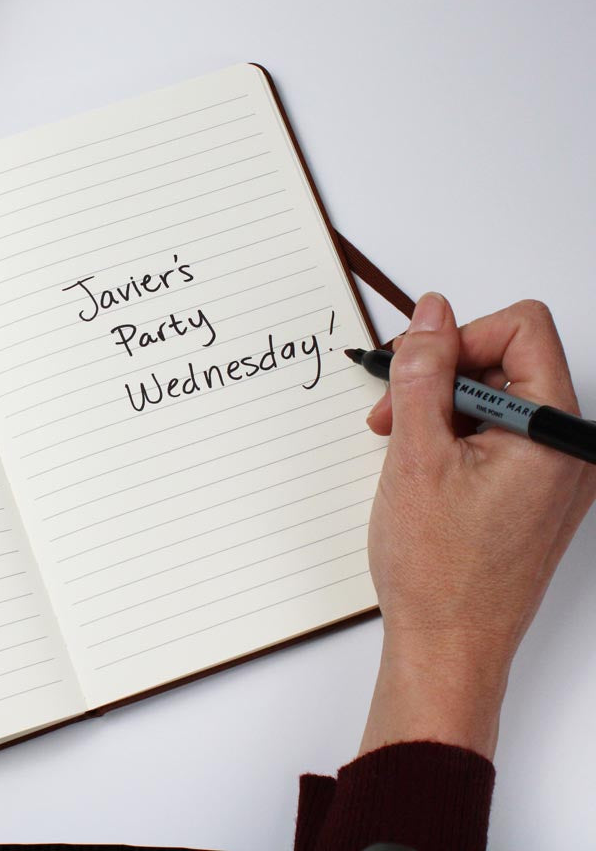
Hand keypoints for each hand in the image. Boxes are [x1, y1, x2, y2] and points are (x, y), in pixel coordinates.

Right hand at [359, 294, 595, 758]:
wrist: (447, 649)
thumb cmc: (438, 570)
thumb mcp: (416, 454)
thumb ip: (424, 372)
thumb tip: (433, 312)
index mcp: (556, 435)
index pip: (521, 331)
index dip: (461, 337)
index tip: (417, 370)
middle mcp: (568, 450)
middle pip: (507, 361)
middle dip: (441, 376)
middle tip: (393, 415)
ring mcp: (553, 474)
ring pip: (495, 397)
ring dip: (440, 408)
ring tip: (401, 447)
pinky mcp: (533, 492)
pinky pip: (495, 435)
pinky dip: (452, 436)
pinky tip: (420, 467)